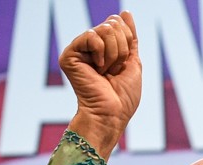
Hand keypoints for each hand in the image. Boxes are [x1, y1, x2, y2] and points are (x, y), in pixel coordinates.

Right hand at [60, 11, 140, 157]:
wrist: (111, 114)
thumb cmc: (123, 97)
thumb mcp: (132, 62)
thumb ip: (129, 37)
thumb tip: (125, 12)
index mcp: (104, 48)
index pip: (118, 24)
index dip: (128, 41)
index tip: (123, 64)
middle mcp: (90, 47)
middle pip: (112, 24)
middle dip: (122, 49)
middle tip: (114, 70)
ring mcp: (79, 50)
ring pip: (104, 29)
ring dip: (114, 54)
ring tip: (106, 71)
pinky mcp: (69, 55)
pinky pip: (91, 36)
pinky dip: (101, 54)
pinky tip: (97, 69)